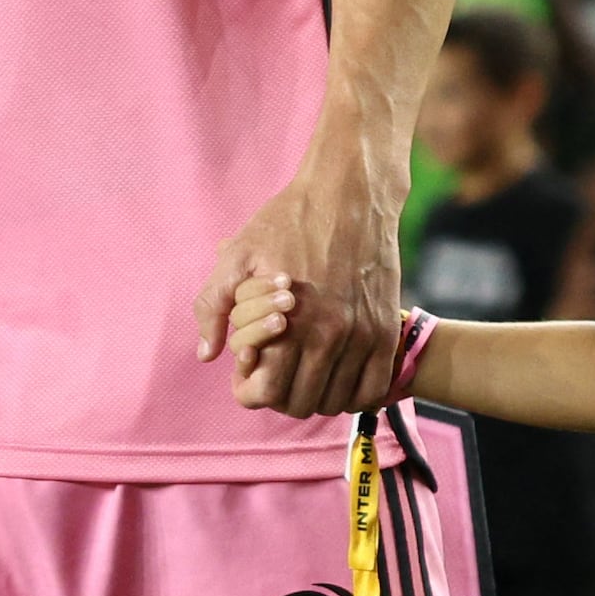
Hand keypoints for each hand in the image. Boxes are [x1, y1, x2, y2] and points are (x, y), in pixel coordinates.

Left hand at [200, 124, 403, 414]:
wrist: (349, 192)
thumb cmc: (287, 221)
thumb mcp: (237, 255)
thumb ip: (214, 307)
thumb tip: (207, 355)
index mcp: (287, 324)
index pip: (265, 393)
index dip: (248, 390)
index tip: (248, 371)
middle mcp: (328, 337)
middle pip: (299, 404)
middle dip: (279, 395)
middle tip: (275, 369)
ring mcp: (362, 336)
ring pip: (335, 402)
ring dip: (315, 395)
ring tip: (304, 370)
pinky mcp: (387, 329)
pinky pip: (372, 390)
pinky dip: (352, 394)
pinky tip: (337, 375)